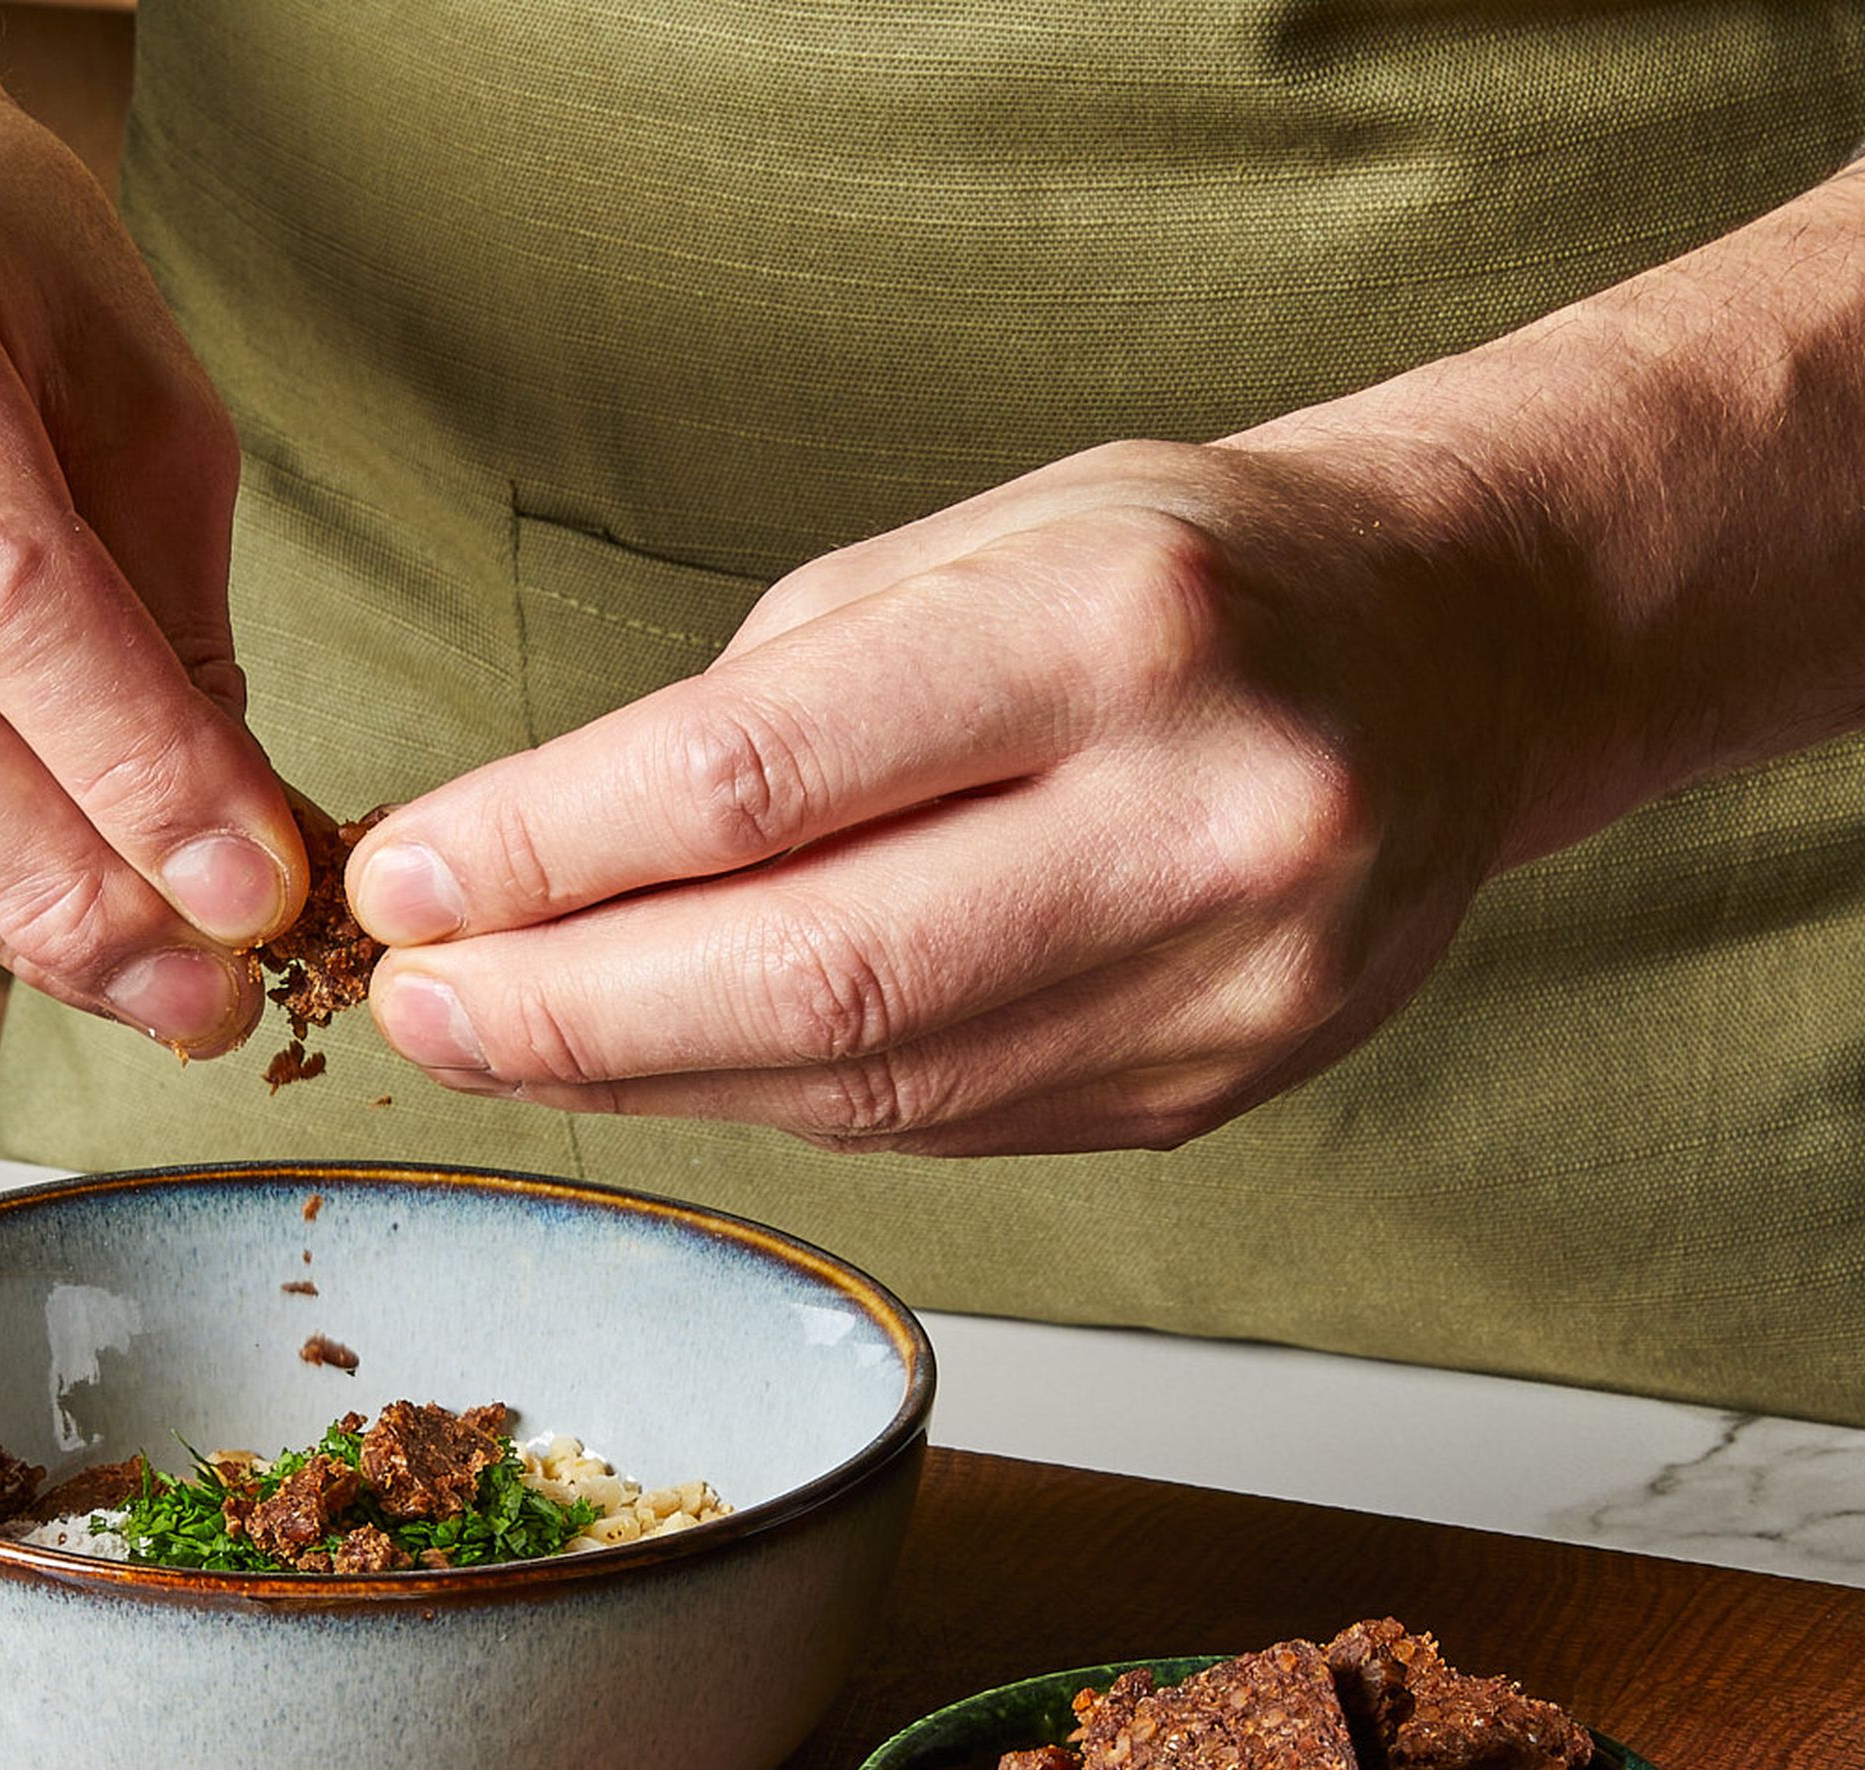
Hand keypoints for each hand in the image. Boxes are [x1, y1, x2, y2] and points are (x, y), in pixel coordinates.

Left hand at [341, 440, 1532, 1156]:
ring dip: (645, 1081)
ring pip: (866, 1091)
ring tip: (500, 1041)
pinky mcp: (1209, 1091)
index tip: (405, 880)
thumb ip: (760, 706)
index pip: (762, 778)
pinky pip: (936, 1127)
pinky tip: (666, 1066)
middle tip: (417, 1007)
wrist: (1458, 656)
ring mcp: (1226, 985)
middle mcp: (1199, 819)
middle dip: (571, 1013)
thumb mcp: (974, 546)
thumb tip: (522, 866)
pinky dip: (771, 1102)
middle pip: (809, 979)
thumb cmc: (1189, 574)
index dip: (547, 853)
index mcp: (1123, 629)